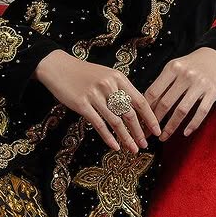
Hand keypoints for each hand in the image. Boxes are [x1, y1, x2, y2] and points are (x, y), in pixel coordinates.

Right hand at [33, 50, 159, 152]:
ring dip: (126, 138)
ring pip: (116, 121)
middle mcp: (109, 86)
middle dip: (140, 132)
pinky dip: (109, 137)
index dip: (150, 118)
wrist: (58, 67)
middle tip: (145, 145)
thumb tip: (136, 110)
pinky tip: (115, 146)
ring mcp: (95, 95)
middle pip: (129, 113)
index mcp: (118, 78)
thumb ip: (120, 89)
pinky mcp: (82, 104)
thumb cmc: (84, 73)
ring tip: (133, 149)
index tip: (157, 131)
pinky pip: (99, 124)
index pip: (140, 100)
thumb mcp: (106, 75)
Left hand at [144, 47, 215, 141]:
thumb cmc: (191, 64)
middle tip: (147, 134)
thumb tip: (147, 104)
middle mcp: (185, 75)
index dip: (145, 109)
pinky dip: (193, 124)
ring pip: (181, 110)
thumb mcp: (175, 67)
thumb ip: (163, 82)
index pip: (153, 92)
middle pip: (165, 103)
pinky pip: (201, 112)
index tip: (140, 121)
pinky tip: (185, 133)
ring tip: (163, 137)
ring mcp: (199, 84)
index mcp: (172, 68)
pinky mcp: (213, 92)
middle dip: (154, 121)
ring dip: (170, 127)